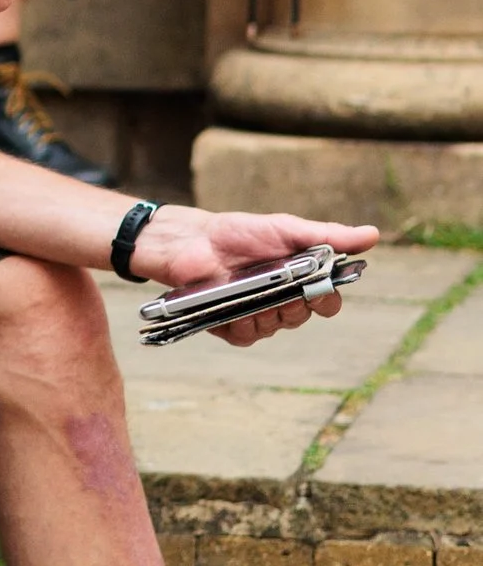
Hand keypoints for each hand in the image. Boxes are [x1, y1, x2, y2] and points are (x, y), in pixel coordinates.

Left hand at [130, 206, 380, 347]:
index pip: (327, 303)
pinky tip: (234, 308)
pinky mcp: (232, 325)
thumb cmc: (240, 233)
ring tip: (252, 294)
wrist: (192, 241)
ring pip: (274, 329)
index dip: (326, 300)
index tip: (320, 290)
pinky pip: (247, 337)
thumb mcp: (286, 229)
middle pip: (301, 318)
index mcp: (300, 279)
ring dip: (266, 314)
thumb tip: (372, 235)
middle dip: (293, 305)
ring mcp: (257, 315)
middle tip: (281, 289)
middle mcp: (282, 301)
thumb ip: (328, 236)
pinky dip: (243, 324)